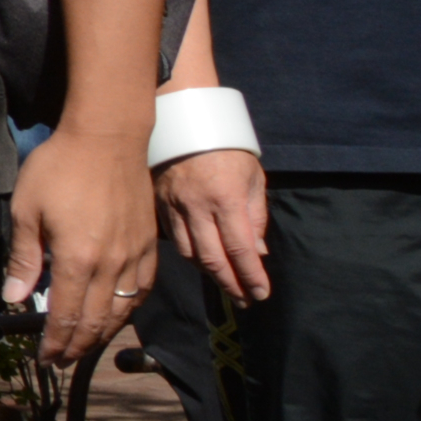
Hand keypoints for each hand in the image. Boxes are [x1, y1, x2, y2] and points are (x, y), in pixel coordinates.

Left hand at [10, 120, 163, 363]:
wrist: (108, 139)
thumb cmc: (61, 168)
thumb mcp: (27, 209)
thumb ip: (24, 257)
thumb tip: (15, 297)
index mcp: (78, 259)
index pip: (66, 315)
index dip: (55, 342)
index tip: (44, 357)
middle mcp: (111, 265)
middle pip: (96, 321)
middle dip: (76, 347)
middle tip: (60, 360)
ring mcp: (134, 257)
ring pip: (121, 312)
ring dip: (102, 335)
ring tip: (83, 346)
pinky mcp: (148, 247)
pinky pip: (141, 291)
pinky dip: (127, 312)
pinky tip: (115, 316)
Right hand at [157, 147, 270, 303]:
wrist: (182, 120)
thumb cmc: (226, 147)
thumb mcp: (252, 177)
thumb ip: (256, 216)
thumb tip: (257, 252)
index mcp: (227, 199)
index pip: (241, 250)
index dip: (252, 276)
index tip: (261, 294)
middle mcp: (199, 207)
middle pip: (213, 258)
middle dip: (230, 284)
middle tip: (243, 300)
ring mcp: (175, 206)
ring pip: (190, 253)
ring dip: (209, 272)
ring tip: (225, 282)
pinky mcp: (160, 204)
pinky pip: (175, 238)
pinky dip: (190, 254)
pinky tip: (202, 260)